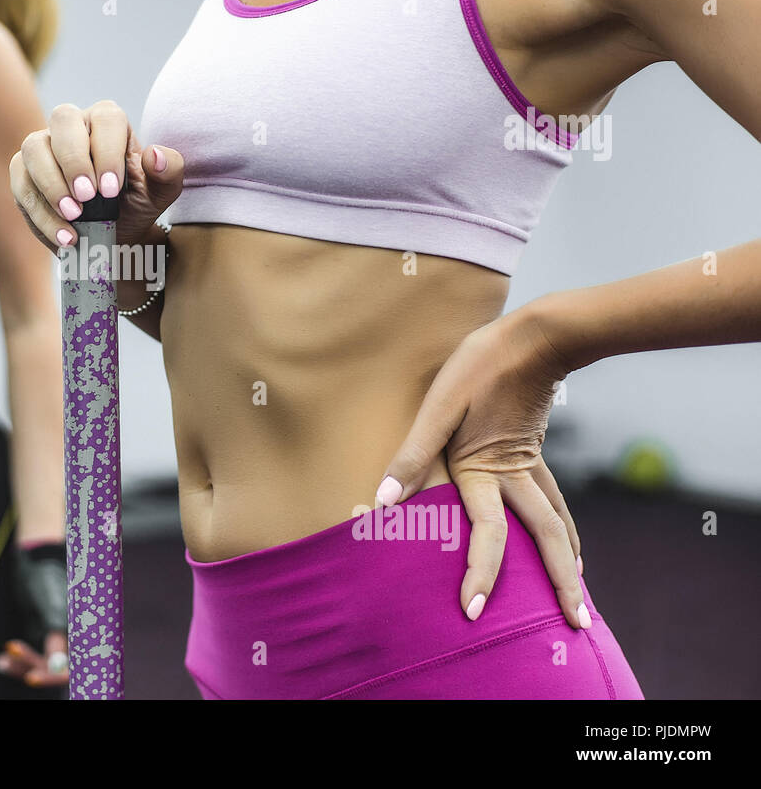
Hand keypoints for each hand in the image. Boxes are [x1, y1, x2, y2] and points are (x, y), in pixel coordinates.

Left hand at [0, 542, 68, 687]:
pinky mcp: (41, 637)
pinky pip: (31, 658)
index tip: (32, 676)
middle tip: (10, 662)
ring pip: (40, 665)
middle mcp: (71, 640)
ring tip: (1, 662)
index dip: (54, 675)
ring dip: (21, 667)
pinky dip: (17, 661)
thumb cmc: (48, 576)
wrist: (36, 562)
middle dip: (34, 669)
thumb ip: (56, 629)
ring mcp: (55, 640)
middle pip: (54, 669)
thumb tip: (57, 661)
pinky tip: (2, 661)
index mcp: (81, 633)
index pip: (72, 666)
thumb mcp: (51, 601)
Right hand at [9, 100, 183, 253]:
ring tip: (74, 216)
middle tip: (88, 198)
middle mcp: (73, 125)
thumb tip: (155, 154)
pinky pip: (21, 183)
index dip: (106, 152)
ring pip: (34, 147)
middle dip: (74, 160)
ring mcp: (43, 146)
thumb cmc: (135, 206)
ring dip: (51, 184)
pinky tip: (65, 236)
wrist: (111, 237)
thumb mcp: (160, 194)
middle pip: (63, 120)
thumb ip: (169, 172)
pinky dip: (41, 213)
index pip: (105, 118)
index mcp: (108, 122)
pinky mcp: (23, 173)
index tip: (111, 190)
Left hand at [375, 304, 589, 628]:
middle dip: (559, 584)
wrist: (535, 335)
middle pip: (545, 539)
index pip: (488, 535)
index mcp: (487, 470)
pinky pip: (553, 498)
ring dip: (566, 556)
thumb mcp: (437, 407)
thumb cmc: (479, 367)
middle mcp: (515, 475)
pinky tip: (563, 532)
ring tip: (577, 585)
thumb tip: (381, 502)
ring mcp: (530, 463)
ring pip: (556, 520)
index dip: (481, 574)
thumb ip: (413, 456)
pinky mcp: (533, 448)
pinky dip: (562, 523)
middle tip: (579, 625)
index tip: (475, 611)